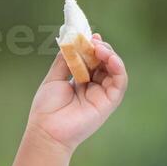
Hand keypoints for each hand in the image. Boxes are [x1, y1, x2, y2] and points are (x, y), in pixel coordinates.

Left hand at [26, 33, 126, 151]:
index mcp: (80, 81)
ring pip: (114, 70)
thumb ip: (64, 61)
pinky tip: (110, 58)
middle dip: (101, 49)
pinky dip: (118, 68)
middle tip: (94, 40)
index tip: (91, 36)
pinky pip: (119, 83)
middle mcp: (93, 87)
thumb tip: (70, 42)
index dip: (93, 47)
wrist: (47, 129)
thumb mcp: (54, 78)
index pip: (92, 60)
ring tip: (100, 48)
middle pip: (104, 63)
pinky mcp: (109, 102)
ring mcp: (102, 94)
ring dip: (110, 56)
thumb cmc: (47, 107)